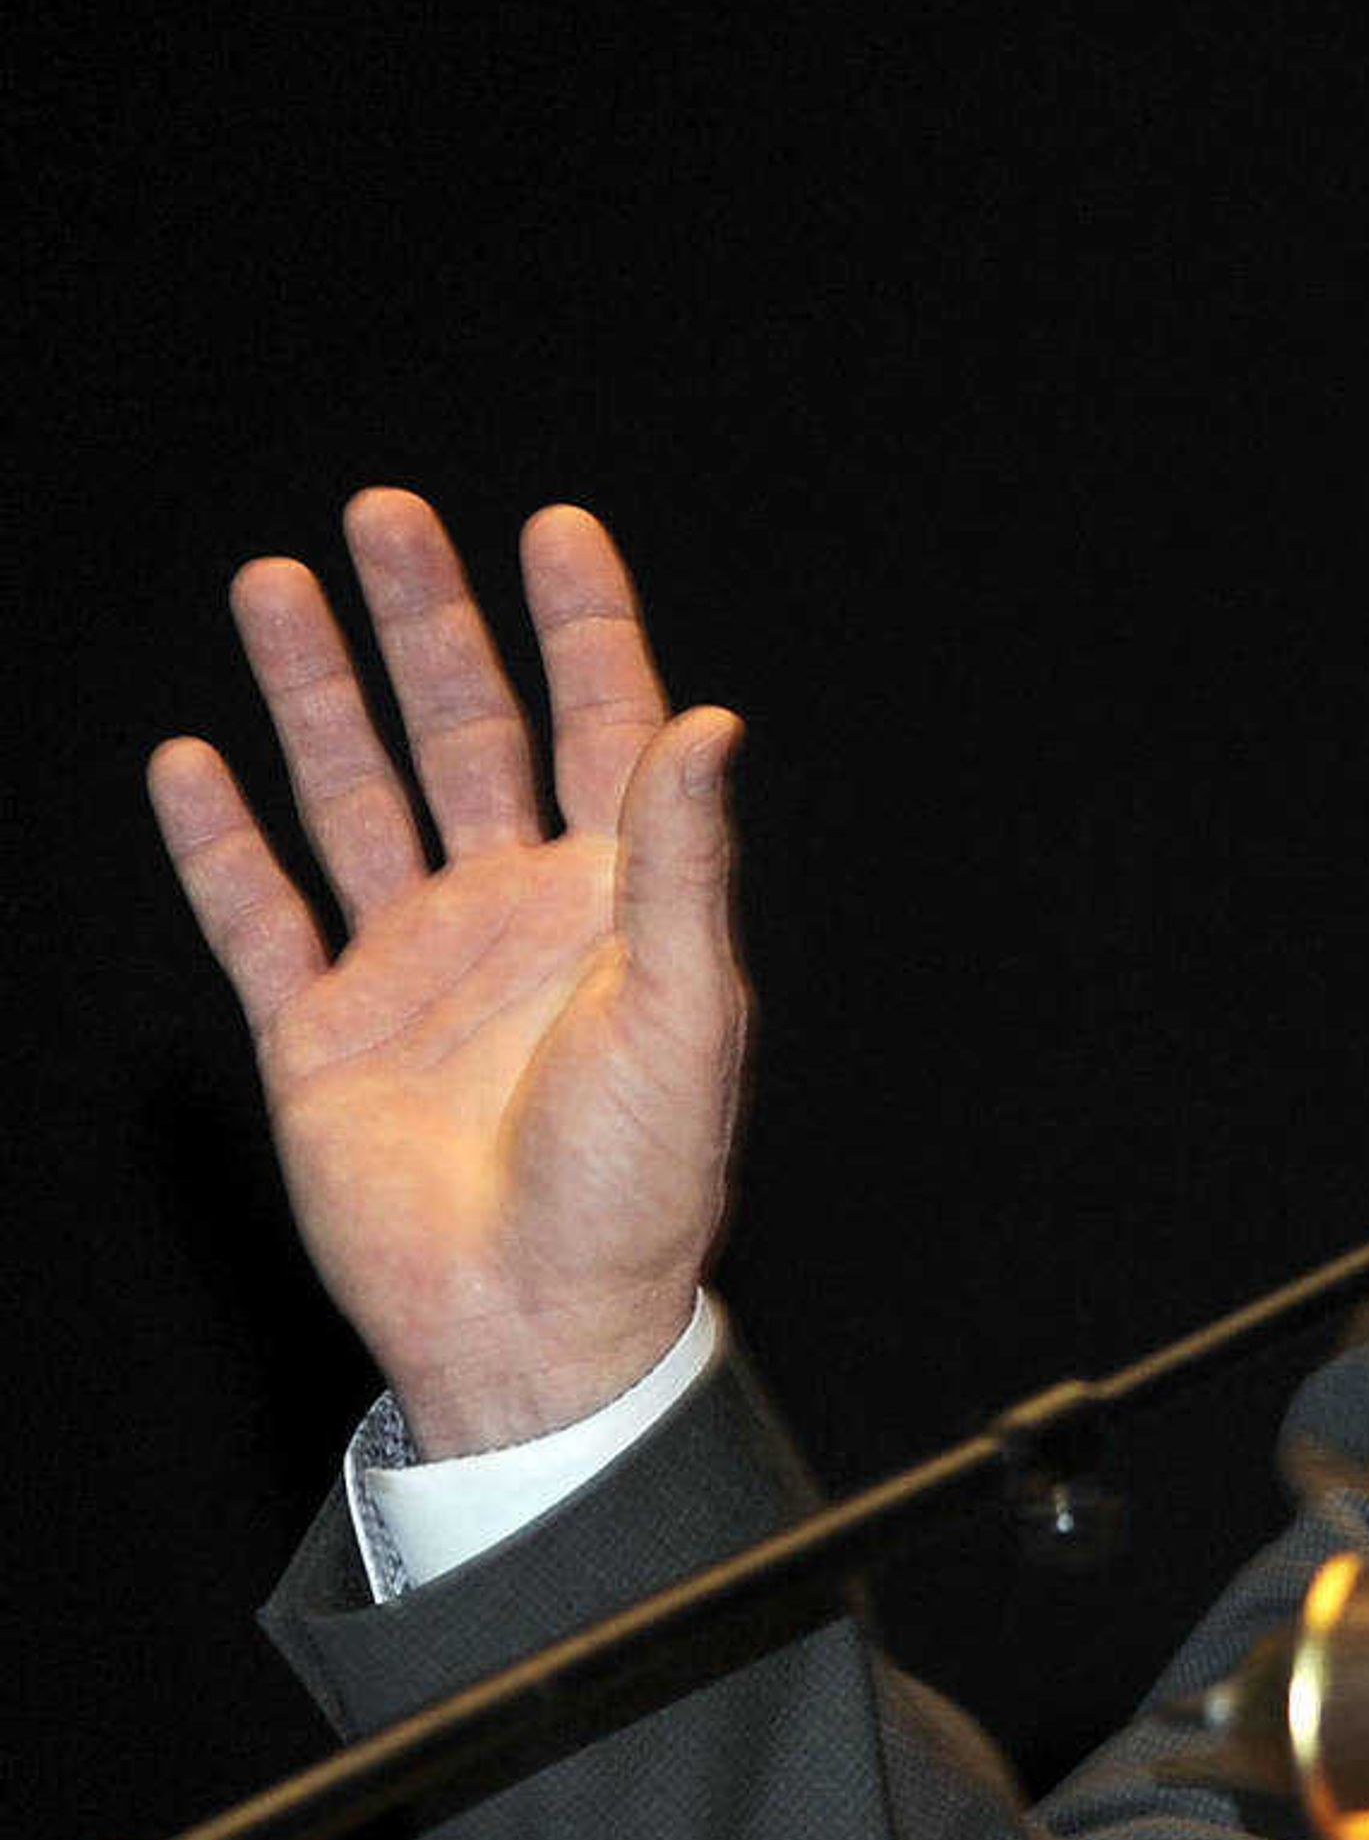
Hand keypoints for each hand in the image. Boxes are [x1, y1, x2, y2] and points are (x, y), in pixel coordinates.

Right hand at [148, 490, 748, 1456]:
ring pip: (354, 797)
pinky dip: (221, 842)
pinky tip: (190, 758)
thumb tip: (706, 722)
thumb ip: (679, 861)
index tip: (554, 528)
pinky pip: (259, 917)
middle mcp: (513, 915)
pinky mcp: (322, 1037)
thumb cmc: (635, 1184)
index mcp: (615, 902)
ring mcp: (412, 969)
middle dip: (426, 624)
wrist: (534, 1326)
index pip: (602, 729)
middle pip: (465, 733)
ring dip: (316, 694)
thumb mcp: (681, 1006)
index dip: (580, 629)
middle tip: (385, 513)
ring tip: (273, 583)